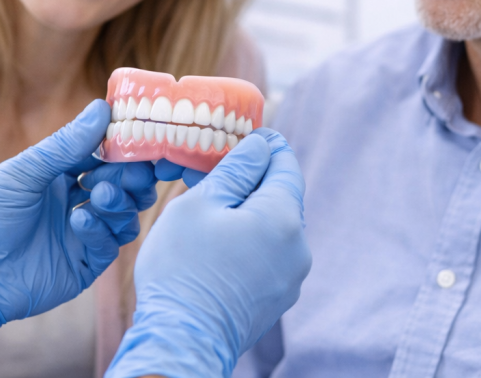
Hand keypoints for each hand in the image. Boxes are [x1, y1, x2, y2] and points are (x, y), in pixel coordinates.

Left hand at [0, 100, 155, 353]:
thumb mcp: (23, 172)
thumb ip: (66, 144)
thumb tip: (102, 107)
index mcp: (59, 176)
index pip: (102, 156)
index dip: (122, 147)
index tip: (141, 136)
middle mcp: (75, 202)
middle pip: (121, 186)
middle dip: (131, 176)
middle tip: (135, 171)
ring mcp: (81, 235)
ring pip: (123, 214)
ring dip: (120, 200)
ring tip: (101, 194)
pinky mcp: (84, 265)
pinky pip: (109, 244)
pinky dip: (101, 228)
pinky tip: (80, 219)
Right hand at [108, 128, 311, 377]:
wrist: (182, 342)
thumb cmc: (183, 268)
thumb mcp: (201, 204)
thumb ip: (236, 170)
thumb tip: (261, 146)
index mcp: (284, 217)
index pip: (285, 162)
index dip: (264, 144)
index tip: (241, 138)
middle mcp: (299, 247)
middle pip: (282, 194)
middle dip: (253, 179)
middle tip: (216, 172)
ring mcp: (291, 277)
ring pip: (275, 226)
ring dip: (250, 212)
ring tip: (212, 212)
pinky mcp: (278, 298)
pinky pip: (270, 254)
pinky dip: (251, 241)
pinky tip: (219, 245)